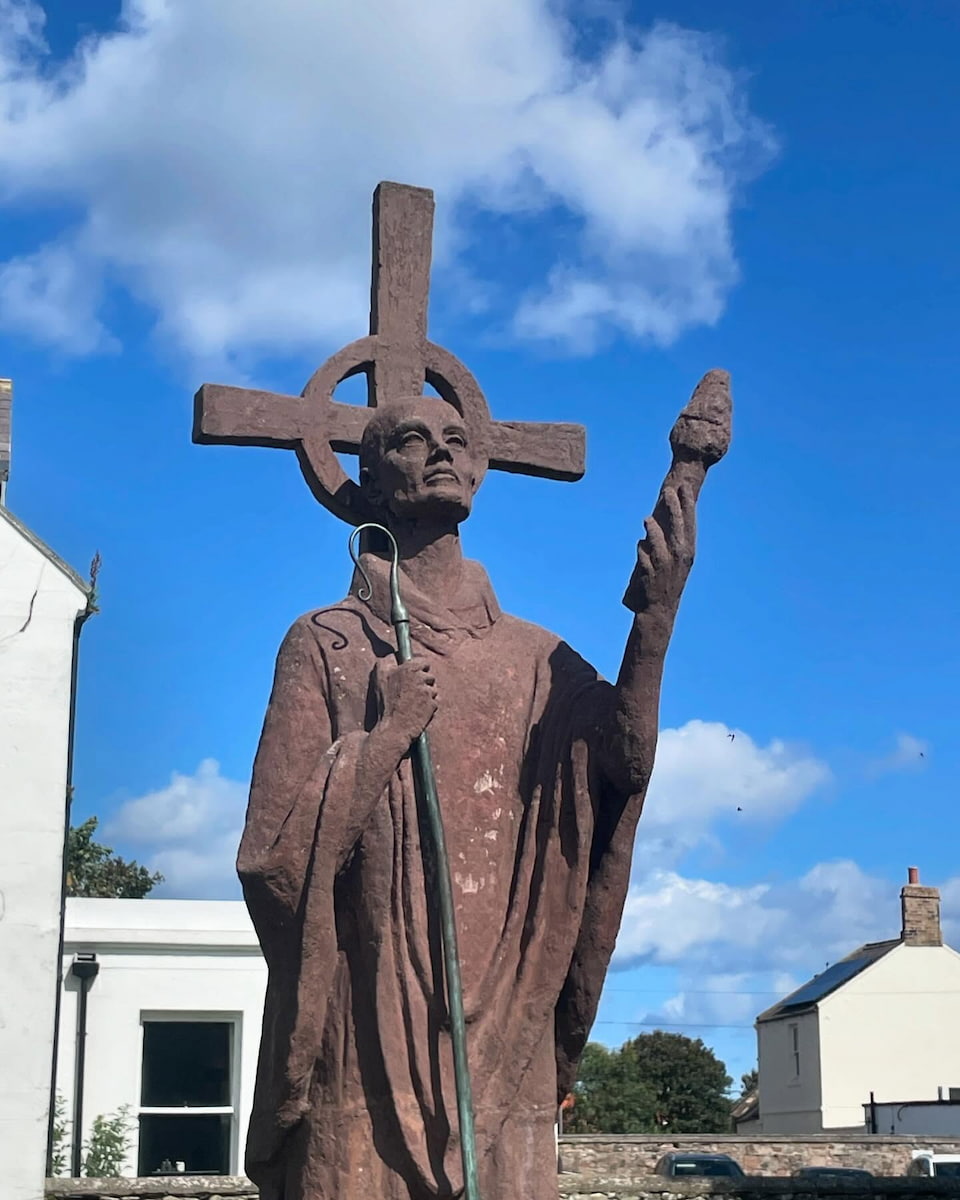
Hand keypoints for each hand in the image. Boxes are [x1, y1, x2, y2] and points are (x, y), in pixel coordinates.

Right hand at [380, 657, 438, 742]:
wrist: (394, 728)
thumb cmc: (386, 703)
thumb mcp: (380, 678)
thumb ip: (386, 661)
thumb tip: (392, 654)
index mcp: (409, 669)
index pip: (423, 661)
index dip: (419, 669)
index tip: (414, 676)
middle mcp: (421, 678)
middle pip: (429, 676)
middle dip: (423, 683)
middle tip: (410, 693)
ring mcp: (428, 692)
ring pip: (433, 689)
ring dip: (426, 695)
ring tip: (413, 704)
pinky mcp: (434, 705)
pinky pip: (435, 702)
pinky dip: (429, 706)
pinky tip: (418, 711)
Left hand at [624, 483, 695, 616]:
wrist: (660, 608)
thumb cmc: (668, 580)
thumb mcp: (676, 560)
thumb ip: (672, 540)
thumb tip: (662, 517)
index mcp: (688, 551)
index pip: (689, 523)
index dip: (687, 505)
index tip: (685, 488)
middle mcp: (679, 557)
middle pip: (677, 527)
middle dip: (673, 507)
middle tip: (668, 491)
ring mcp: (665, 565)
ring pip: (659, 541)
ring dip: (653, 529)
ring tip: (647, 519)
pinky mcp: (650, 574)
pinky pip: (644, 556)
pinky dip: (642, 549)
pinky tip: (641, 544)